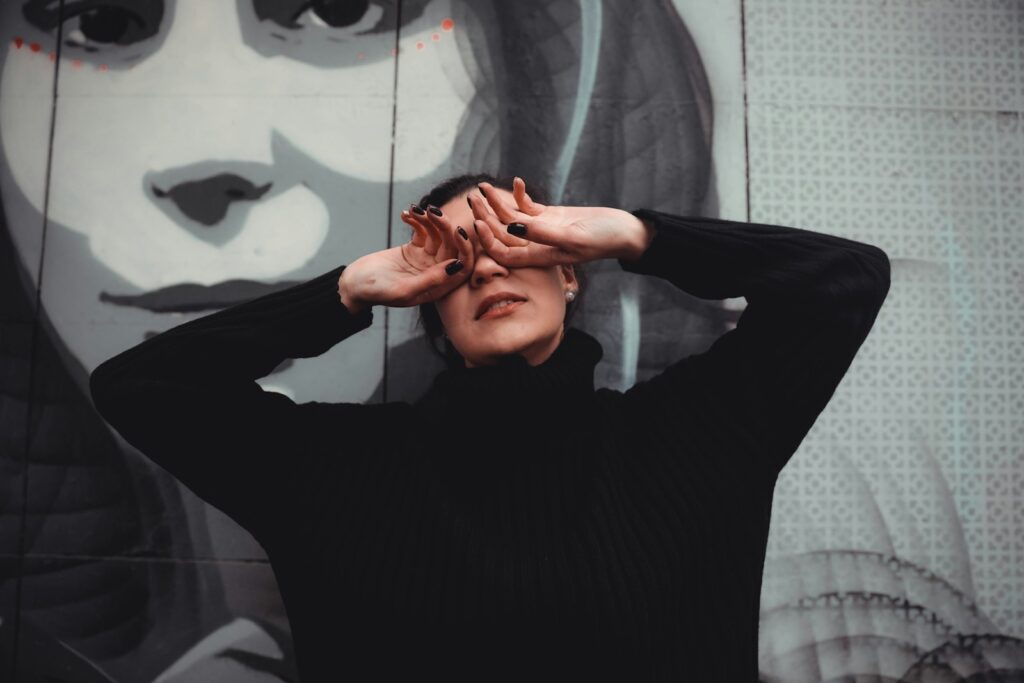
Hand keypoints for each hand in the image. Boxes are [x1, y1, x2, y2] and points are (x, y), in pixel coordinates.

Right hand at [338, 203, 475, 310]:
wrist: (353, 284)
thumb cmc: (376, 292)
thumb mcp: (403, 289)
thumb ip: (430, 280)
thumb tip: (457, 266)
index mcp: (439, 287)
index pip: (463, 266)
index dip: (464, 248)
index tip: (457, 230)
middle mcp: (436, 273)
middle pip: (452, 246)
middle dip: (445, 226)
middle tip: (432, 211)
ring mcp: (426, 259)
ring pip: (439, 234)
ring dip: (430, 219)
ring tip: (415, 210)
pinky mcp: (413, 248)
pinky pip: (423, 230)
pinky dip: (417, 220)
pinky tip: (405, 214)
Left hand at [469, 177, 651, 266]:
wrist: (624, 230)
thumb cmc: (602, 239)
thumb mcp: (572, 237)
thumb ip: (542, 234)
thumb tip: (511, 228)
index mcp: (539, 257)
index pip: (503, 254)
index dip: (488, 241)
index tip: (478, 222)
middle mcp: (536, 245)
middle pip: (502, 233)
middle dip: (485, 216)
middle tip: (472, 197)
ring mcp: (542, 230)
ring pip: (511, 217)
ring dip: (497, 202)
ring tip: (483, 185)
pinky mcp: (550, 216)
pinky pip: (528, 207)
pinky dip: (520, 195)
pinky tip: (516, 182)